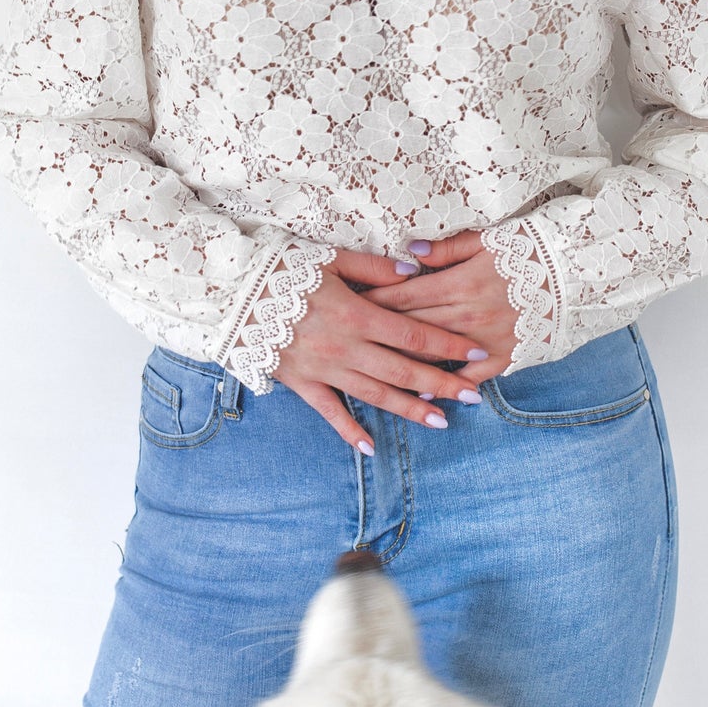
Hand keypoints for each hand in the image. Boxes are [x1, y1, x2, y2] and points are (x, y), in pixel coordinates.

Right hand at [274, 248, 490, 452]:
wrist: (230, 293)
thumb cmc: (282, 269)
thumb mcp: (331, 258)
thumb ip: (375, 268)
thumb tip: (415, 272)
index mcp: (356, 314)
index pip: (414, 334)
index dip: (448, 345)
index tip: (477, 351)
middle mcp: (345, 347)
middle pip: (403, 370)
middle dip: (442, 384)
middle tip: (474, 397)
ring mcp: (323, 369)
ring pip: (374, 395)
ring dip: (409, 410)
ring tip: (441, 423)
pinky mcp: (300, 383)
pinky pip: (328, 412)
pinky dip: (349, 431)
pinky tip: (370, 448)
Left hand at [357, 231, 516, 377]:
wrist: (576, 275)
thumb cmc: (530, 250)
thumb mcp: (488, 239)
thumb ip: (447, 248)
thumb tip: (412, 252)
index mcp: (459, 283)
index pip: (403, 296)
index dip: (372, 302)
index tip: (347, 306)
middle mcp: (466, 315)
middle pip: (409, 326)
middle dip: (376, 332)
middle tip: (346, 337)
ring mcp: (484, 339)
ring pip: (432, 354)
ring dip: (401, 361)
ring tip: (370, 367)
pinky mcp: (503, 357)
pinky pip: (468, 376)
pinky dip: (445, 384)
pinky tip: (422, 392)